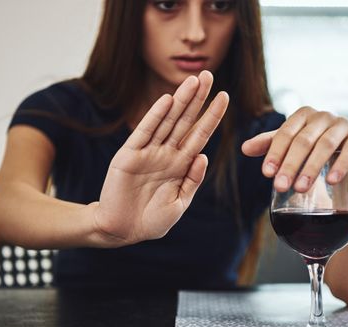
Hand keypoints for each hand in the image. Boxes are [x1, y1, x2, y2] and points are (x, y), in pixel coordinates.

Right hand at [93, 71, 228, 245]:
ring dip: (180, 101)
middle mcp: (166, 154)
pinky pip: (144, 133)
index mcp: (181, 165)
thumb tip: (203, 156)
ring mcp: (148, 153)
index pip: (200, 134)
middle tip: (208, 74)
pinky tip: (167, 101)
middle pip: (185, 121)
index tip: (224, 96)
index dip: (212, 116)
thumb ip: (192, 180)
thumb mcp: (179, 203)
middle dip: (197, 99)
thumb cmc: (152, 220)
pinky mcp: (129, 156)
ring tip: (193, 80)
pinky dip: (155, 117)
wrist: (123, 231)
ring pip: (168, 121)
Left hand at [241, 107, 347, 192]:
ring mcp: (345, 124)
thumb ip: (270, 145)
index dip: (275, 153)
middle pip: (304, 140)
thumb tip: (244, 148)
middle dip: (290, 164)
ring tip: (301, 188)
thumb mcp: (291, 149)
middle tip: (281, 187)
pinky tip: (331, 181)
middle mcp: (324, 116)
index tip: (267, 174)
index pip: (285, 133)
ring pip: (326, 145)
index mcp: (303, 115)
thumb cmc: (315, 154)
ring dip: (312, 167)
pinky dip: (341, 165)